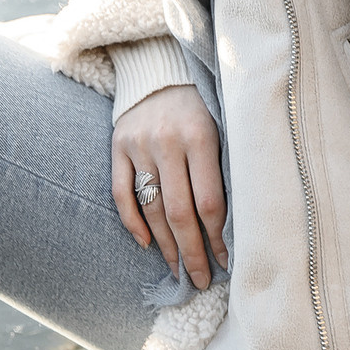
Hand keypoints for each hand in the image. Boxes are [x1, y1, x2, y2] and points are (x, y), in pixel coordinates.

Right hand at [112, 83, 227, 288]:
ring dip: (165, 245)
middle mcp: (167, 141)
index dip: (218, 239)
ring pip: (150, 208)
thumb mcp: (224, 126)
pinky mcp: (117, 146)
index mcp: (201, 136)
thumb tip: (232, 227)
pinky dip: (132, 222)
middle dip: (192, 253)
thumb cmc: (203, 104)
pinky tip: (147, 244)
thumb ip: (224, 168)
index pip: (209, 202)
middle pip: (179, 212)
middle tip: (202, 280)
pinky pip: (121, 193)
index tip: (227, 262)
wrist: (161, 69)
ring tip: (179, 270)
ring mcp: (138, 144)